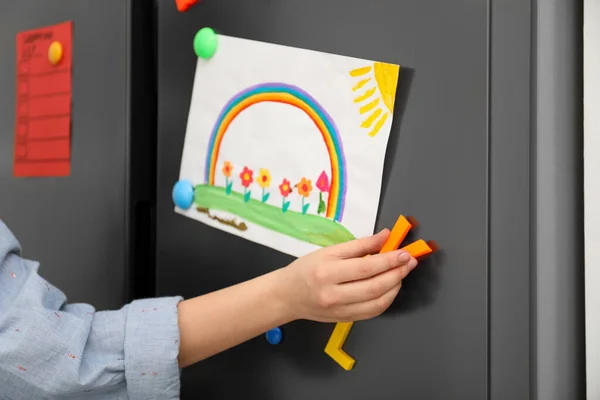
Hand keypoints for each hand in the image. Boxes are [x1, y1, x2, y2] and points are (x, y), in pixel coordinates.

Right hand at [276, 229, 417, 322]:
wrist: (287, 296)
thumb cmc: (306, 269)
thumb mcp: (329, 251)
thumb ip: (359, 245)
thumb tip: (385, 236)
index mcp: (328, 272)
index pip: (366, 267)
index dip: (389, 260)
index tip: (404, 252)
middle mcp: (334, 294)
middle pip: (374, 286)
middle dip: (397, 273)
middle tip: (409, 262)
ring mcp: (340, 311)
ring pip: (377, 303)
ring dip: (395, 287)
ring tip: (401, 274)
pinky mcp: (345, 320)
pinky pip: (372, 312)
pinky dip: (386, 300)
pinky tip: (391, 288)